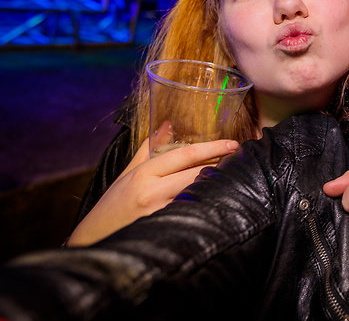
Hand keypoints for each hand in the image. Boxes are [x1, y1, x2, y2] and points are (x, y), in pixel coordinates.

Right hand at [67, 131, 238, 246]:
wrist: (93, 240)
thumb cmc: (114, 205)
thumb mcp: (129, 173)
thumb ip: (150, 147)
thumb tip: (167, 124)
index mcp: (144, 174)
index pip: (185, 155)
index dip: (212, 148)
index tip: (233, 144)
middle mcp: (152, 192)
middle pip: (196, 174)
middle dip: (221, 167)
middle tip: (240, 161)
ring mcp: (159, 214)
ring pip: (197, 195)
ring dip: (217, 187)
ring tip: (234, 180)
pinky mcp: (165, 231)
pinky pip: (193, 215)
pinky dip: (207, 206)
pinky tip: (219, 202)